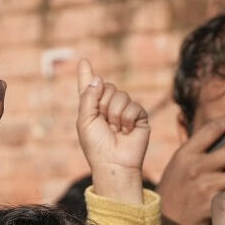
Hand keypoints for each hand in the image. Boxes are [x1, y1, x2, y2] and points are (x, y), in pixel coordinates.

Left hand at [76, 59, 149, 203]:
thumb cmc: (96, 146)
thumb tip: (98, 78)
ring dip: (115, 115)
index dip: (86, 75)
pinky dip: (127, 119)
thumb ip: (88, 96)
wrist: (113, 162)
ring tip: (115, 130)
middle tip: (104, 123)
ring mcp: (125, 111)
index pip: (90, 88)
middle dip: (103, 104)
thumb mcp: (84, 120)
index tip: (84, 61)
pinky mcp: (139, 116)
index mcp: (93, 108)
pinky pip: (133, 106)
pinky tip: (126, 131)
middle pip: (107, 86)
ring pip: (121, 96)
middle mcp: (109, 107)